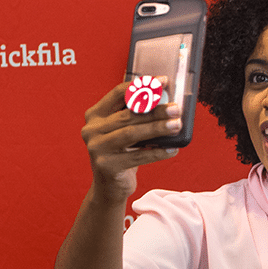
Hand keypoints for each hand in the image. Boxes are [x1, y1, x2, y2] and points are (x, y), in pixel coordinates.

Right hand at [81, 77, 180, 202]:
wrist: (109, 187)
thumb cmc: (121, 153)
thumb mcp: (123, 130)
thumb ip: (135, 114)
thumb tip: (165, 97)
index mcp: (95, 115)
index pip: (118, 93)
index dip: (141, 86)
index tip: (163, 81)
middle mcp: (91, 130)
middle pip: (128, 115)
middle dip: (155, 110)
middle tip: (176, 108)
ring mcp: (96, 148)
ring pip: (131, 133)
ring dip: (157, 128)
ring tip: (176, 125)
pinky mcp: (106, 166)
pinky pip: (137, 156)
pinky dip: (157, 152)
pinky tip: (172, 149)